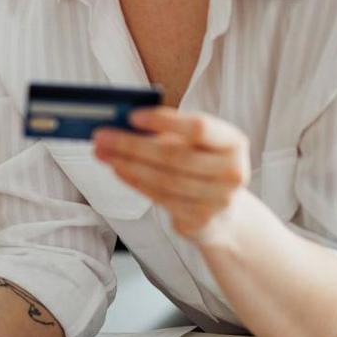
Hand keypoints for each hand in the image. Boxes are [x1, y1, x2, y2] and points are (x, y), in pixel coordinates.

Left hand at [93, 107, 249, 240]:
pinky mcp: (200, 220)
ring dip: (127, 165)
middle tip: (102, 136)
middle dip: (132, 145)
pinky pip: (160, 198)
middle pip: (175, 156)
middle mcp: (232, 172)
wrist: (224, 213)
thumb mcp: (193, 143)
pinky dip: (135, 182)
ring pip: (164, 180)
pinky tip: (119, 170)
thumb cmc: (202, 166)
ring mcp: (218, 200)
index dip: (164, 122)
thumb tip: (122, 121)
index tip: (132, 117)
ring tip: (104, 153)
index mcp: (233, 143)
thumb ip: (166, 130)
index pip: (199, 128)